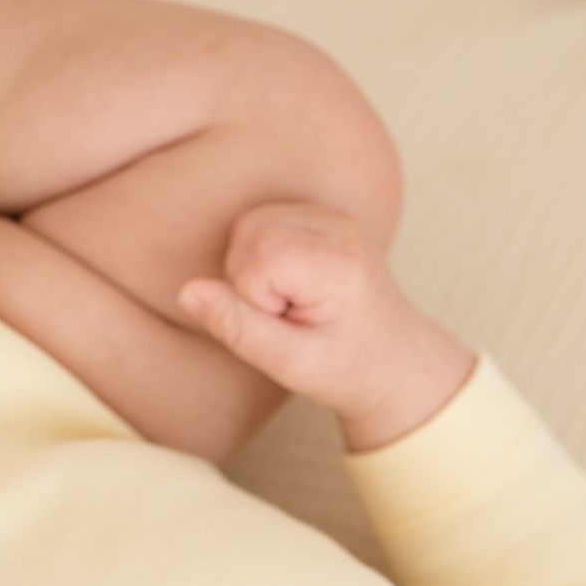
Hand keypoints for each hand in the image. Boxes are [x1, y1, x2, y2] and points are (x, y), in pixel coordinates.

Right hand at [175, 202, 475, 451]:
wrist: (397, 362)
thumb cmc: (346, 369)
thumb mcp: (290, 364)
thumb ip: (238, 327)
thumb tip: (188, 291)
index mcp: (339, 263)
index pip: (254, 258)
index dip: (253, 299)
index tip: (288, 325)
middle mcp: (340, 228)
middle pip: (248, 231)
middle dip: (249, 279)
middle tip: (287, 316)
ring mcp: (334, 217)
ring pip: (251, 222)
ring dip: (254, 266)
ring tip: (290, 302)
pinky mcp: (324, 216)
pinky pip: (265, 221)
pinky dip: (265, 254)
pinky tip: (293, 283)